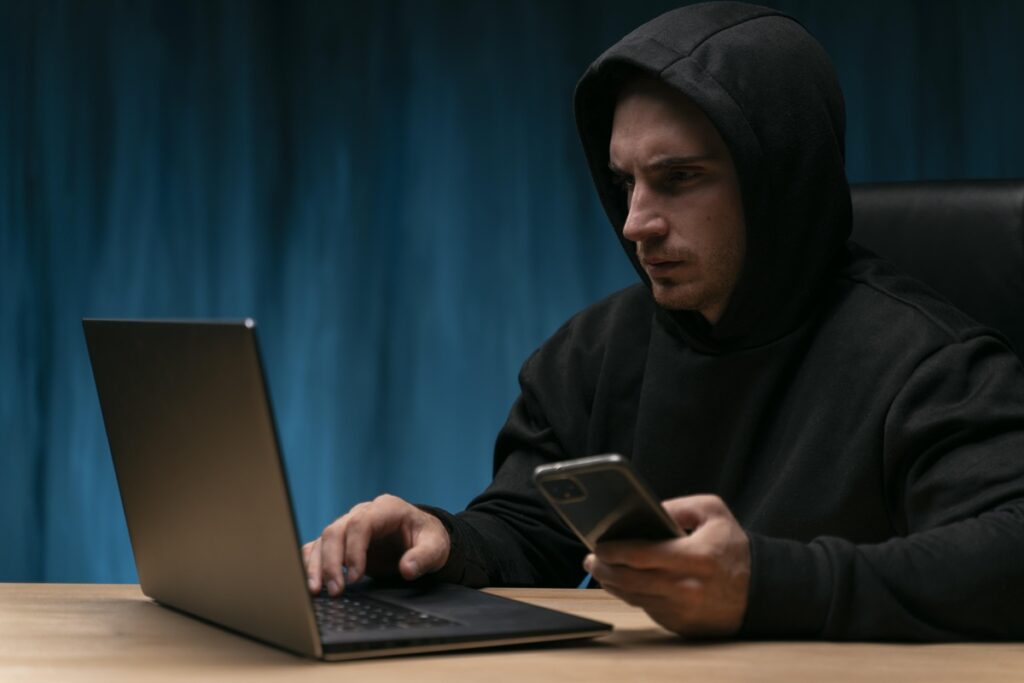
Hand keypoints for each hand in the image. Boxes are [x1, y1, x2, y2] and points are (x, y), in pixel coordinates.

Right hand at [302, 494, 450, 595]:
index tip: (355, 577)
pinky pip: (318, 547)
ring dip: (316, 565)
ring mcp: (349, 525)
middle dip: (331, 562)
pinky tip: (310, 582)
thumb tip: (406, 569)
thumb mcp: (435, 547)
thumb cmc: (428, 538)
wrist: (422, 537)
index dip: (353, 550)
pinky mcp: (342, 541)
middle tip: (336, 590)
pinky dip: (311, 563)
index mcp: (386, 508)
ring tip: (316, 590)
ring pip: (323, 540)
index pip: (360, 523)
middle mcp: (363, 513)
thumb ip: (423, 557)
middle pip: (335, 531)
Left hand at [583, 494, 749, 637]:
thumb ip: (677, 506)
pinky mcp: (682, 625)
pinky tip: (624, 584)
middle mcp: (688, 587)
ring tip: (601, 570)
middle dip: (604, 568)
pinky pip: (648, 610)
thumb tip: (644, 511)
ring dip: (613, 584)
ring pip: (635, 598)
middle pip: (631, 580)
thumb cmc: (733, 547)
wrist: (761, 590)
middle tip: (590, 559)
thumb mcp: (713, 512)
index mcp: (695, 557)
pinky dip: (634, 597)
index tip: (598, 545)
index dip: (614, 550)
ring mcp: (684, 610)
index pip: (642, 555)